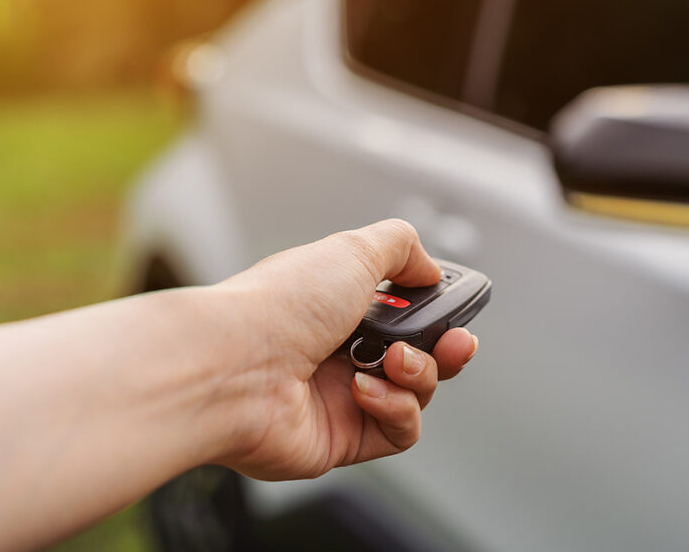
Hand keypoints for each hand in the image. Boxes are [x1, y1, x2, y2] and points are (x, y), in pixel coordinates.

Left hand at [213, 219, 478, 479]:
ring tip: (393, 360)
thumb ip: (400, 248)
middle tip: (455, 341)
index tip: (455, 306)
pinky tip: (365, 389)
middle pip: (418, 355)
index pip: (402, 309)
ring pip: (415, 393)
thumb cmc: (280, 307)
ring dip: (418, 374)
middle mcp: (338, 350)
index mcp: (337, 305)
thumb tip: (428, 268)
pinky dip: (395, 408)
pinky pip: (398, 431)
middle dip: (446, 347)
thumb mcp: (351, 251)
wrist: (232, 367)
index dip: (435, 309)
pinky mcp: (341, 440)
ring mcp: (340, 397)